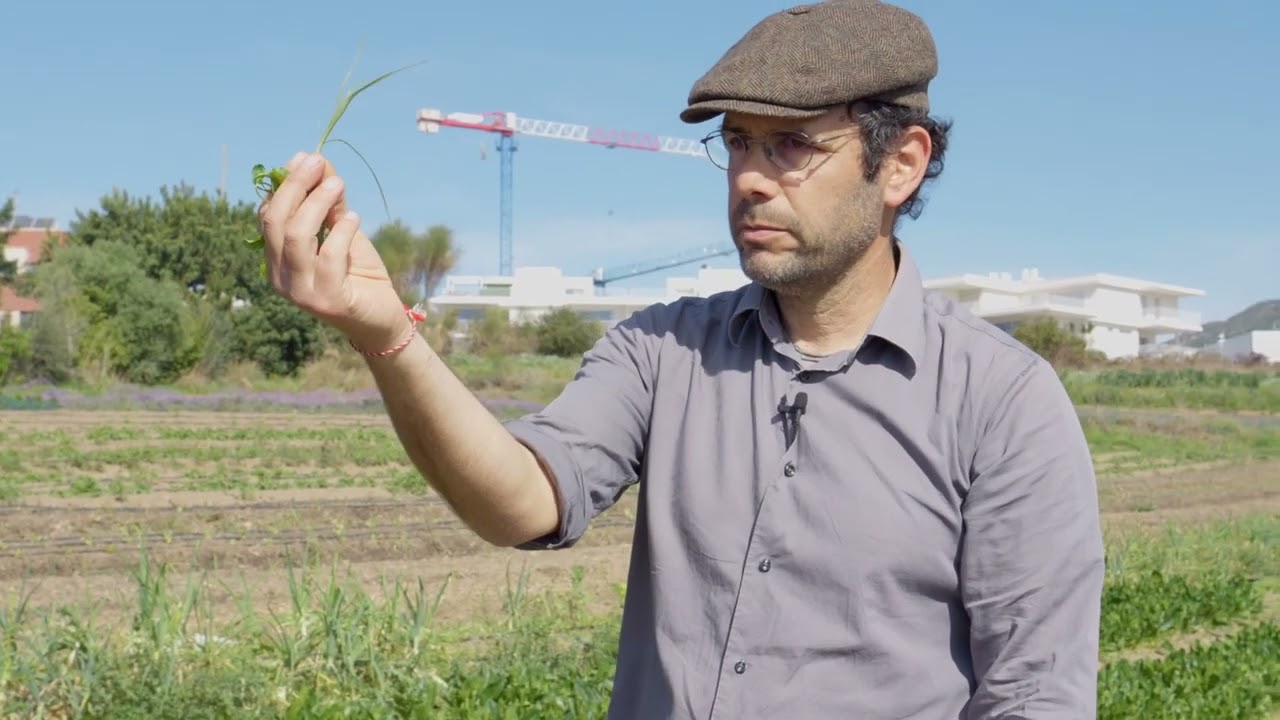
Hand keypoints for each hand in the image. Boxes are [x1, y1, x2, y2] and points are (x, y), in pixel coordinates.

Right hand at [257, 151, 414, 353]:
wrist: (382, 319)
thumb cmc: (359, 274)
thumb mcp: (342, 232)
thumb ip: (329, 203)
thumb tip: (318, 162)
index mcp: (276, 259)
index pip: (268, 215)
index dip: (285, 184)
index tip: (308, 158)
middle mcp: (280, 277)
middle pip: (276, 221)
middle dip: (296, 186)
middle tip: (318, 162)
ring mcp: (300, 292)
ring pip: (296, 236)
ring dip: (317, 204)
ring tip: (339, 185)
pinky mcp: (326, 301)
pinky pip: (328, 257)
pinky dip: (341, 232)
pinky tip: (354, 217)